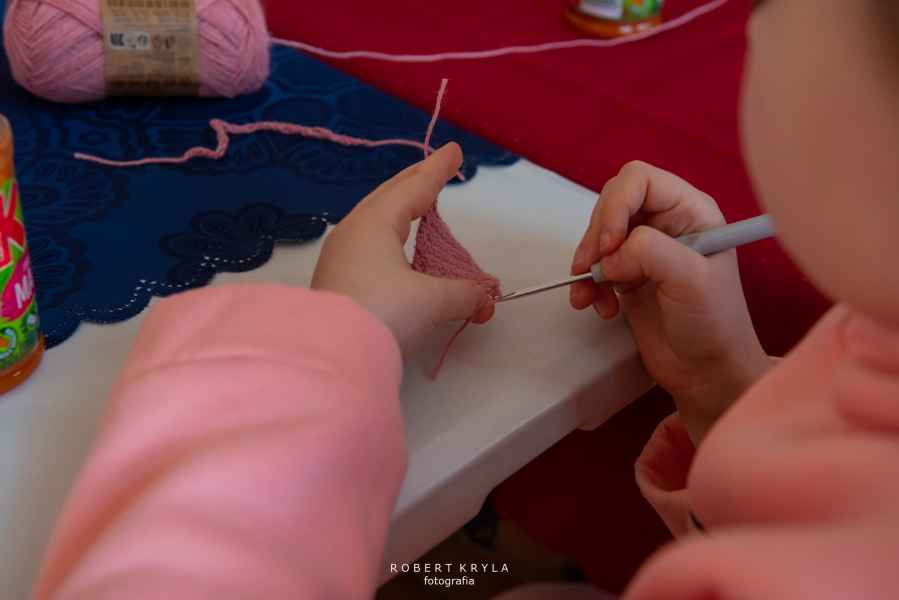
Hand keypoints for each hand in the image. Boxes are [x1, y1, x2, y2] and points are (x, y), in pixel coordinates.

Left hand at [312, 143, 493, 351]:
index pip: (415, 187)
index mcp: (375, 222)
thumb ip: (464, 294)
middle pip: (389, 195)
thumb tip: (484, 300)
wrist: (328, 353)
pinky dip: (389, 233)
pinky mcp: (336, 280)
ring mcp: (340, 255)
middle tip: (436, 168)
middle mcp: (354, 231)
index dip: (438, 170)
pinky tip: (396, 246)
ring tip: (417, 204)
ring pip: (375, 219)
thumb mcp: (432, 301)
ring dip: (399, 208)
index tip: (454, 152)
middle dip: (415, 181)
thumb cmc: (382, 312)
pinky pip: (368, 242)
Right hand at [570, 161, 770, 442]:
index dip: (617, 205)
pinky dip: (587, 285)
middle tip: (594, 268)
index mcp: (691, 211)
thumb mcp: (690, 281)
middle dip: (597, 235)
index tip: (609, 244)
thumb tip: (609, 256)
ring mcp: (646, 250)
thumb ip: (650, 252)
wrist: (707, 373)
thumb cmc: (713, 325)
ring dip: (587, 263)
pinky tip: (597, 307)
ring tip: (590, 295)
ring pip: (599, 235)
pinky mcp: (628, 275)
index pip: (640, 180)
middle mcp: (667, 223)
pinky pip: (595, 266)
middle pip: (613, 202)